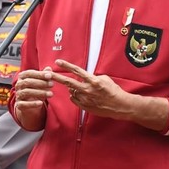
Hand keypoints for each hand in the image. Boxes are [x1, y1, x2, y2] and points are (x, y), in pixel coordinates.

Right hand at [12, 67, 55, 130]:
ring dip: (39, 93)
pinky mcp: (19, 105)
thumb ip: (44, 75)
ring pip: (26, 92)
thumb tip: (49, 68)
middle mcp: (18, 85)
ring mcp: (18, 95)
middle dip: (41, 83)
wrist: (29, 105)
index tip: (50, 76)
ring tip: (51, 94)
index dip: (39, 74)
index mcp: (22, 77)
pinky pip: (24, 104)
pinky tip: (41, 103)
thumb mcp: (41, 82)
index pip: (29, 73)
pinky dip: (32, 103)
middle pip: (27, 82)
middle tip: (52, 84)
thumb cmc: (35, 90)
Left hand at [52, 59, 168, 129]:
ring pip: (71, 91)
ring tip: (82, 88)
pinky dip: (75, 96)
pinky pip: (74, 99)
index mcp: (93, 81)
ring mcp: (85, 99)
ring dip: (73, 88)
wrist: (120, 106)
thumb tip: (82, 78)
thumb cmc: (114, 91)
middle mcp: (87, 90)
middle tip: (47, 74)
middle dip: (56, 77)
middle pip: (68, 82)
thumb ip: (91, 77)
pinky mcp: (85, 107)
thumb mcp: (104, 79)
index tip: (58, 62)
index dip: (66, 65)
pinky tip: (82, 95)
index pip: (76, 71)